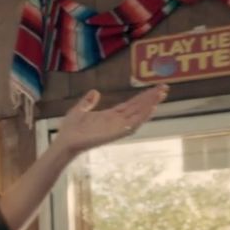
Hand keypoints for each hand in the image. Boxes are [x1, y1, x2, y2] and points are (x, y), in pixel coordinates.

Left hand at [54, 85, 168, 156]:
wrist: (64, 142)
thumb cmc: (70, 129)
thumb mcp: (79, 110)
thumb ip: (88, 102)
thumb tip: (95, 91)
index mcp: (110, 115)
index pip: (131, 104)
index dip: (143, 97)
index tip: (154, 88)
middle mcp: (116, 121)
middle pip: (138, 107)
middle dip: (151, 98)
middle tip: (165, 88)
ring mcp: (116, 127)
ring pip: (138, 115)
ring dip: (150, 105)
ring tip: (161, 95)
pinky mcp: (115, 133)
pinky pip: (132, 125)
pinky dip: (142, 117)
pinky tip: (151, 109)